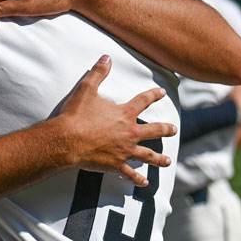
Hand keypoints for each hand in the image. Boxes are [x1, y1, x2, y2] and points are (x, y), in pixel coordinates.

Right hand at [54, 55, 174, 186]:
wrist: (67, 140)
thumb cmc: (76, 115)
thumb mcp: (86, 89)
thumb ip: (98, 73)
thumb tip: (107, 57)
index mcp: (124, 114)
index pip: (143, 101)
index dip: (153, 96)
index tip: (162, 93)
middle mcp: (130, 133)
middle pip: (153, 130)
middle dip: (165, 130)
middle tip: (173, 130)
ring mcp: (124, 151)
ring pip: (148, 155)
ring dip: (159, 159)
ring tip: (167, 161)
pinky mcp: (116, 165)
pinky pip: (130, 174)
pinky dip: (138, 179)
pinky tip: (145, 183)